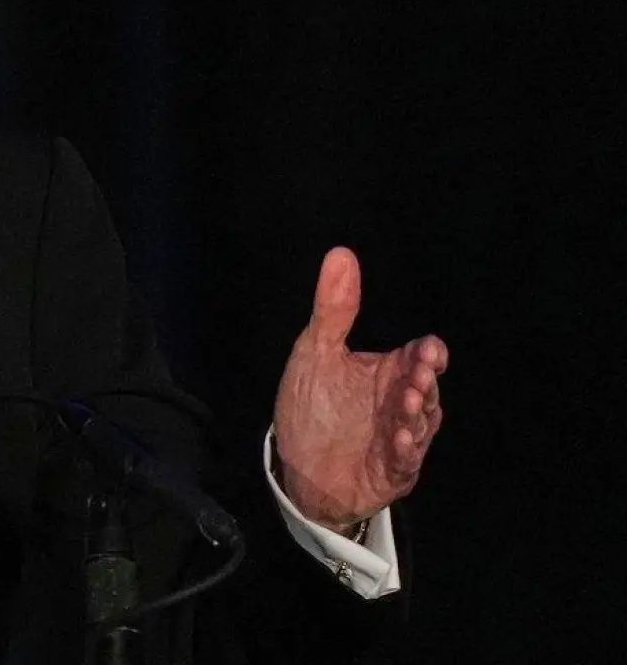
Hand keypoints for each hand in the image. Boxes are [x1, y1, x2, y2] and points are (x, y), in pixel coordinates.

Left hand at [273, 247, 448, 533]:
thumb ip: (334, 309)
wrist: (297, 467)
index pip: (418, 356)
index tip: (428, 349)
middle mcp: (399, 403)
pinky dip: (405, 450)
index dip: (427, 353)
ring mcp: (400, 439)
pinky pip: (404, 461)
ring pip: (420, 423)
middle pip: (424, 388)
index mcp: (387, 372)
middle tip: (419, 373)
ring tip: (408, 400)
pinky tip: (398, 439)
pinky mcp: (392, 471)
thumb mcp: (316, 353)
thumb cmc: (311, 407)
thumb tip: (341, 253)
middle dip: (424, 380)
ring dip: (416, 413)